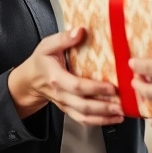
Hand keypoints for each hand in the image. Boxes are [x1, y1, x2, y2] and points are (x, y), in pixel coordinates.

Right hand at [9, 27, 124, 125]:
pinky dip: (99, 122)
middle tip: (121, 103)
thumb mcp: (47, 45)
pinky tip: (113, 118)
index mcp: (55, 77)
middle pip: (82, 105)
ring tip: (121, 113)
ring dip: (104, 117)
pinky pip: (83, 120)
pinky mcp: (69, 110)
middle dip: (103, 107)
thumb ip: (63, 38)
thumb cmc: (41, 61)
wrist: (30, 80)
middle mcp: (60, 94)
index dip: (94, 88)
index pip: (76, 86)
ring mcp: (65, 104)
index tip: (111, 87)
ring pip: (84, 116)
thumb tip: (80, 31)